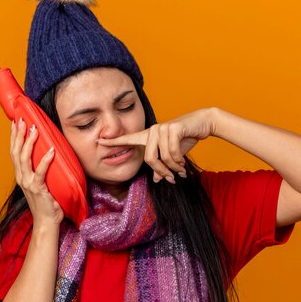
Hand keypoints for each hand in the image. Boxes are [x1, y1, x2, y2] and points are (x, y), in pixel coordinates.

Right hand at [10, 118, 63, 225]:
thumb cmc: (46, 203)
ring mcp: (28, 183)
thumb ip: (39, 171)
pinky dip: (46, 160)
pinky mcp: (38, 189)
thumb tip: (47, 155)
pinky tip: (51, 150)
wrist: (46, 222)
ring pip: (25, 159)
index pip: (14, 152)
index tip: (16, 123)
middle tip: (22, 120)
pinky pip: (41, 172)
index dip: (14, 137)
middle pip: (17, 152)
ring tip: (34, 129)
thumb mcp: (40, 184)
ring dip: (29, 142)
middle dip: (18, 135)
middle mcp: (22, 178)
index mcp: (21, 176)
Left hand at [97, 108, 214, 183]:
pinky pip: (172, 152)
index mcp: (148, 136)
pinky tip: (183, 163)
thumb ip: (162, 165)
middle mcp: (152, 130)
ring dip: (173, 167)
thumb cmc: (185, 138)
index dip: (113, 142)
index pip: (128, 139)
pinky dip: (178, 161)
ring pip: (162, 157)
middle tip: (171, 178)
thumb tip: (156, 178)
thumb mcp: (172, 155)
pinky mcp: (173, 128)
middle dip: (161, 171)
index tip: (98, 141)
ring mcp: (162, 128)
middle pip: (149, 159)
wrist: (202, 123)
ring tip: (180, 170)